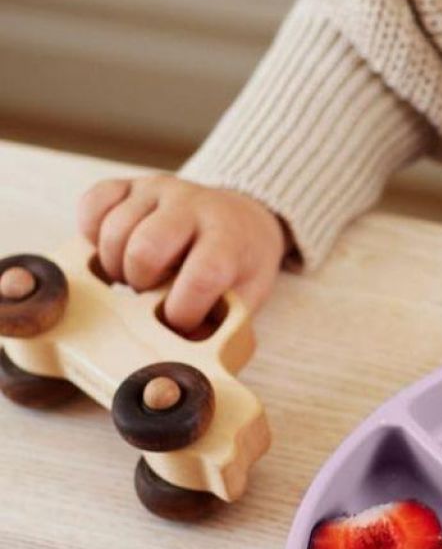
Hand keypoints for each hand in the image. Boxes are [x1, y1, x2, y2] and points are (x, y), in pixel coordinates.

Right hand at [76, 175, 288, 332]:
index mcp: (229, 239)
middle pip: (146, 247)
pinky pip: (93, 202)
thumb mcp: (243, 298)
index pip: (202, 275)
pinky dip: (92, 230)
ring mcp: (162, 190)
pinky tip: (112, 249)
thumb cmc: (236, 267)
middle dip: (139, 282)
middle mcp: (195, 206)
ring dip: (114, 263)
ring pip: (114, 228)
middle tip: (147, 292)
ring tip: (133, 275)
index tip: (177, 321)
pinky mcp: (132, 183)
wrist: (241, 219)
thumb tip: (176, 364)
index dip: (182, 309)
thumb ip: (215, 327)